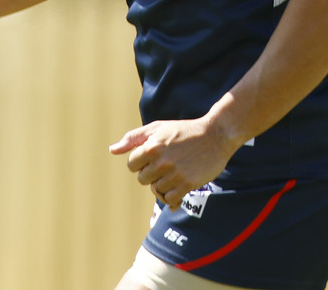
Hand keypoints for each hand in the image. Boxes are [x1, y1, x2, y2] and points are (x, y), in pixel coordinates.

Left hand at [110, 116, 231, 209]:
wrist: (215, 135)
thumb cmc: (183, 131)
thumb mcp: (157, 128)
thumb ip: (133, 138)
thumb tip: (112, 150)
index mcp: (152, 146)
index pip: (132, 165)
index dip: (141, 161)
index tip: (153, 156)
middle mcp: (161, 161)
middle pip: (142, 179)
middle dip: (151, 173)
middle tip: (165, 164)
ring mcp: (174, 174)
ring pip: (155, 190)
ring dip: (162, 184)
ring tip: (174, 173)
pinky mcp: (187, 184)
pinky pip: (169, 200)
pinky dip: (171, 196)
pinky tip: (178, 186)